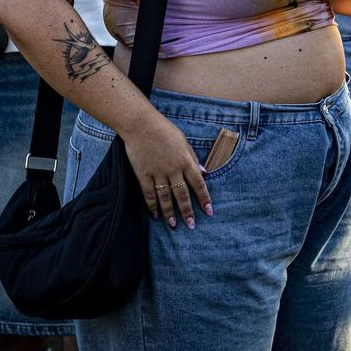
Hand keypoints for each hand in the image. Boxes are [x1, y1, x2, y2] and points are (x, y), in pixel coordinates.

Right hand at [124, 112, 211, 229]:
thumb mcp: (184, 141)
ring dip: (170, 213)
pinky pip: (149, 194)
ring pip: (165, 198)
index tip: (209, 211)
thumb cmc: (165, 130)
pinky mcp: (143, 174)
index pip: (198, 184)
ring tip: (173, 225)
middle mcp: (173, 169)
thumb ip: (193, 158)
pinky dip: (152, 206)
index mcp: (186, 161)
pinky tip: (155, 215)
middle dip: (187, 212)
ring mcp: (157, 173)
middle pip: (182, 195)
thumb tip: (204, 173)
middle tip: (191, 225)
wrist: (141, 125)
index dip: (204, 199)